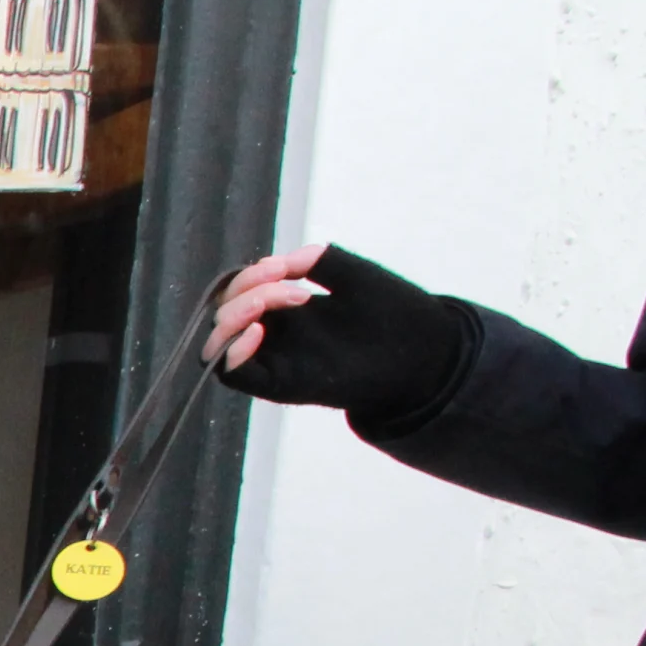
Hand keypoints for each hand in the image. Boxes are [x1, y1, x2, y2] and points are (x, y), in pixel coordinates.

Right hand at [210, 244, 471, 421]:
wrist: (426, 353)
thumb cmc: (396, 315)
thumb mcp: (356, 276)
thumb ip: (321, 261)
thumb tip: (283, 260)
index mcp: (288, 308)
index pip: (242, 291)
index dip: (250, 275)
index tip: (282, 266)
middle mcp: (276, 334)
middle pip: (225, 312)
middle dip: (244, 290)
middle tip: (285, 281)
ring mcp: (275, 359)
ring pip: (219, 342)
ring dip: (233, 317)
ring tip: (266, 305)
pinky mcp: (281, 385)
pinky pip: (234, 376)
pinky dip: (232, 353)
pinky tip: (256, 331)